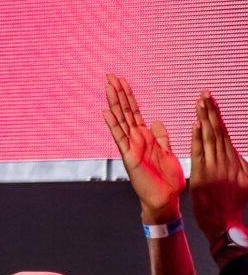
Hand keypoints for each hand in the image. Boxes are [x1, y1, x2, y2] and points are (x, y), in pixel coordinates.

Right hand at [105, 73, 184, 224]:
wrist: (164, 198)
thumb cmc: (166, 180)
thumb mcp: (167, 152)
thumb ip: (161, 136)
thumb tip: (155, 121)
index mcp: (145, 137)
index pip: (135, 112)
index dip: (129, 96)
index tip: (122, 81)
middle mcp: (135, 139)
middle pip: (125, 111)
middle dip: (118, 93)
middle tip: (110, 75)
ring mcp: (130, 147)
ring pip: (121, 120)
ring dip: (114, 103)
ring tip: (107, 86)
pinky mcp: (129, 156)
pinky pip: (120, 138)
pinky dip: (113, 124)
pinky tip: (106, 112)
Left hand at [191, 91, 247, 247]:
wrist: (225, 224)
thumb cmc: (232, 205)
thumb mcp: (243, 182)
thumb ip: (240, 166)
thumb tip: (238, 153)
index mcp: (234, 161)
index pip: (224, 134)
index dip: (217, 117)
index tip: (211, 102)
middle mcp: (226, 161)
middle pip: (218, 131)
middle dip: (211, 111)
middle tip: (205, 93)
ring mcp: (215, 167)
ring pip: (210, 138)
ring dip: (205, 119)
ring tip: (201, 101)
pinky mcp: (203, 175)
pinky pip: (201, 153)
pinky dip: (199, 138)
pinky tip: (198, 124)